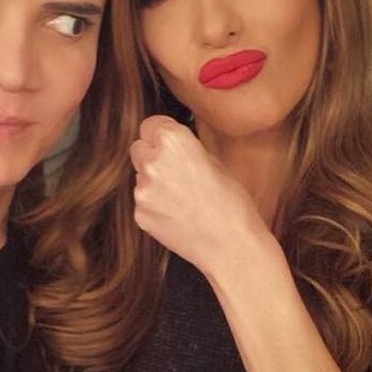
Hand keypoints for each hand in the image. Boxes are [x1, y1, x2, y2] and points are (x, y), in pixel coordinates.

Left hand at [130, 115, 269, 274]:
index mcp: (173, 142)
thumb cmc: (232, 205)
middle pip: (138, 148)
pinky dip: (155, 205)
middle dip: (152, 155)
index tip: (169, 141)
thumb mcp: (215, 162)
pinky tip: (177, 214)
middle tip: (175, 170)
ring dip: (154, 182)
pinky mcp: (140, 214)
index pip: (150, 125)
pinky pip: (142, 201)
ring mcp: (142, 190)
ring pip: (140, 176)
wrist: (230, 246)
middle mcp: (152, 162)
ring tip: (182, 198)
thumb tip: (172, 148)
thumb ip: (187, 150)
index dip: (161, 133)